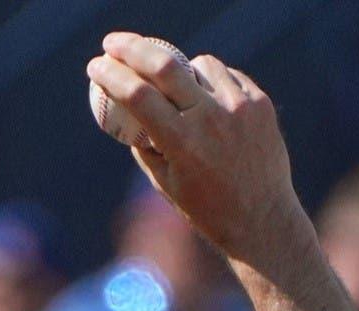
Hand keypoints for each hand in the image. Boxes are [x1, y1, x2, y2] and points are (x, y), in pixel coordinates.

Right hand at [85, 34, 305, 273]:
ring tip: (175, 86)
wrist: (263, 219)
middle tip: (113, 44)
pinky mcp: (260, 103)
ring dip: (180, 67)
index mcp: (182, 143)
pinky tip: (206, 98)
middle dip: (132, 47)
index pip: (137, 94)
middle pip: (164, 64)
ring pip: (200, 63)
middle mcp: (211, 120)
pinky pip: (226, 75)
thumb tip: (125, 107)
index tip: (95, 66)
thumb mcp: (164, 182)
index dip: (111, 74)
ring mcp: (239, 108)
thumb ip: (143, 144)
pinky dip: (210, 81)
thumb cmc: (205, 207)